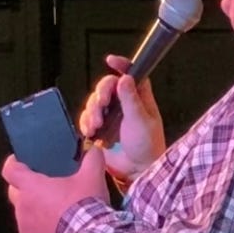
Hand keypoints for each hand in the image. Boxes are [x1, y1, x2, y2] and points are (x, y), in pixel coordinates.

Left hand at [2, 146, 110, 232]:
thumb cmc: (84, 204)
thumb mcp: (92, 177)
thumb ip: (92, 159)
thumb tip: (94, 149)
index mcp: (31, 186)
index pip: (10, 170)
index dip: (13, 163)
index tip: (20, 162)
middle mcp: (22, 206)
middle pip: (14, 191)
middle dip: (24, 187)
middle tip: (43, 186)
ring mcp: (24, 226)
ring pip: (23, 212)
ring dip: (34, 208)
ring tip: (54, 209)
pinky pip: (30, 229)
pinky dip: (39, 226)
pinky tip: (56, 227)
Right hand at [77, 54, 166, 179]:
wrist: (137, 171)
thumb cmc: (147, 146)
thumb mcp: (141, 121)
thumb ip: (131, 99)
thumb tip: (125, 78)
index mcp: (140, 98)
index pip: (131, 74)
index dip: (122, 65)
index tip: (111, 60)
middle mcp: (125, 104)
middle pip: (107, 86)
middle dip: (100, 94)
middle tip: (102, 105)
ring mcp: (112, 116)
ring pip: (94, 102)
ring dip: (92, 112)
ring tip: (96, 126)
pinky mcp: (100, 129)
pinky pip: (87, 118)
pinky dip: (86, 123)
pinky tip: (90, 132)